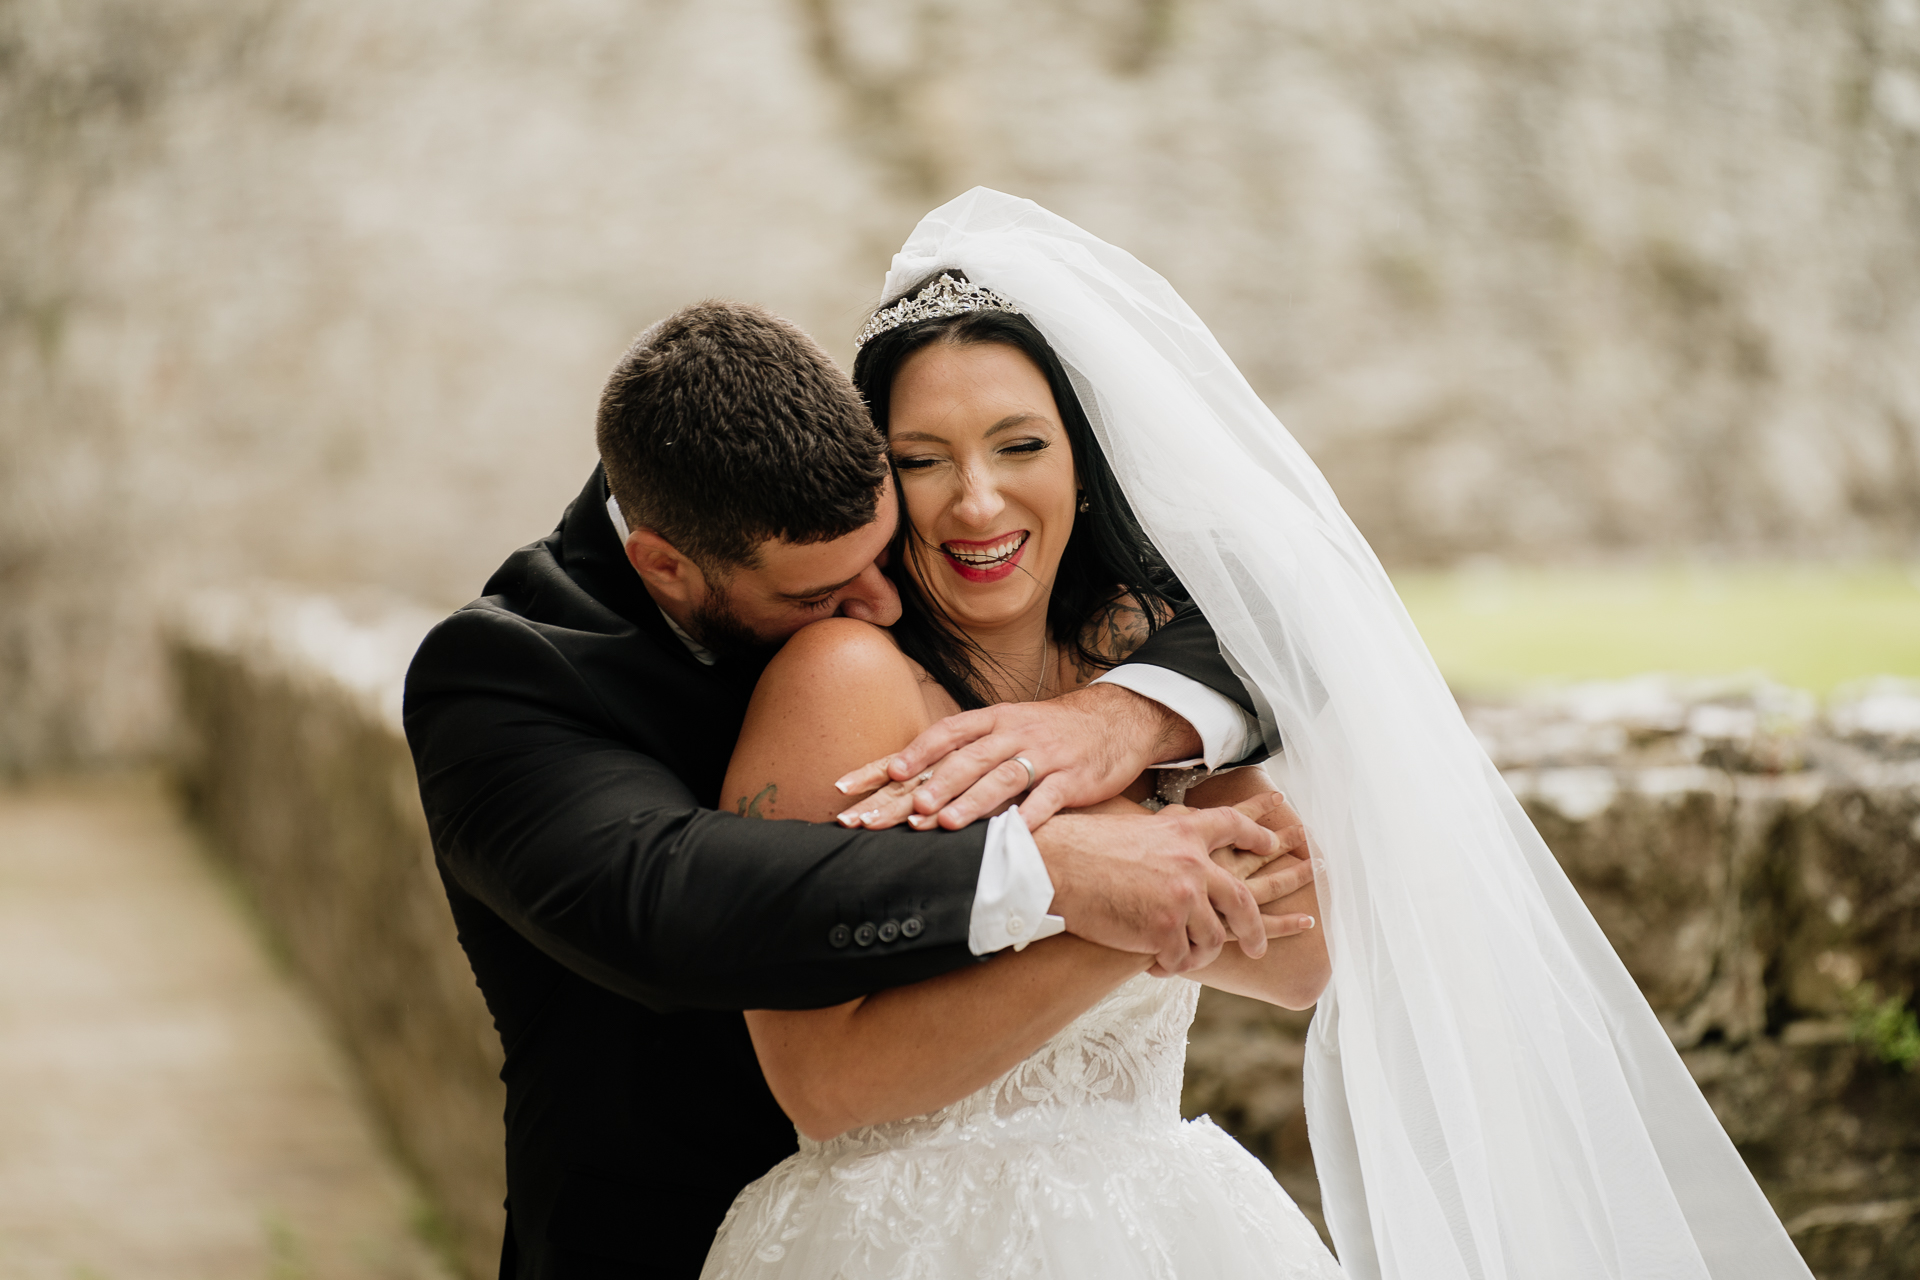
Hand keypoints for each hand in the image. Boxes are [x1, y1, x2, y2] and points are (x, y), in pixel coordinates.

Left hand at [833, 683, 1199, 830]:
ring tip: (943, 823)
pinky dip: (1029, 818)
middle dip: (931, 784)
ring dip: (971, 801)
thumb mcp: (1004, 730)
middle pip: (965, 759)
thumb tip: (906, 781)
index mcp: (990, 721)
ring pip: (1002, 778)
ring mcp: (1043, 756)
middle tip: (901, 808)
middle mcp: (1012, 734)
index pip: (940, 735)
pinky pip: (1048, 799)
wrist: (1115, 720)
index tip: (872, 778)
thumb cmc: (1047, 732)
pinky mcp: (1073, 779)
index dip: (906, 755)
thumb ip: (963, 752)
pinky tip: (1010, 836)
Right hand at [1030, 796, 1282, 973]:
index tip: (1276, 844)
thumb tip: (1181, 831)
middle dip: (1258, 927)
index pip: (1233, 825)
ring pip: (1212, 939)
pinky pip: (1180, 959)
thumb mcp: (1135, 827)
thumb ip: (1167, 833)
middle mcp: (1192, 864)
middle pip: (1242, 899)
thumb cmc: (1083, 846)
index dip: (1257, 834)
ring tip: (1186, 962)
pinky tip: (1155, 967)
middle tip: (1259, 944)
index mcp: (1184, 832)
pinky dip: (1170, 967)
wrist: (1054, 867)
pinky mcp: (1163, 930)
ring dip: (1200, 954)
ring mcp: (1182, 898)